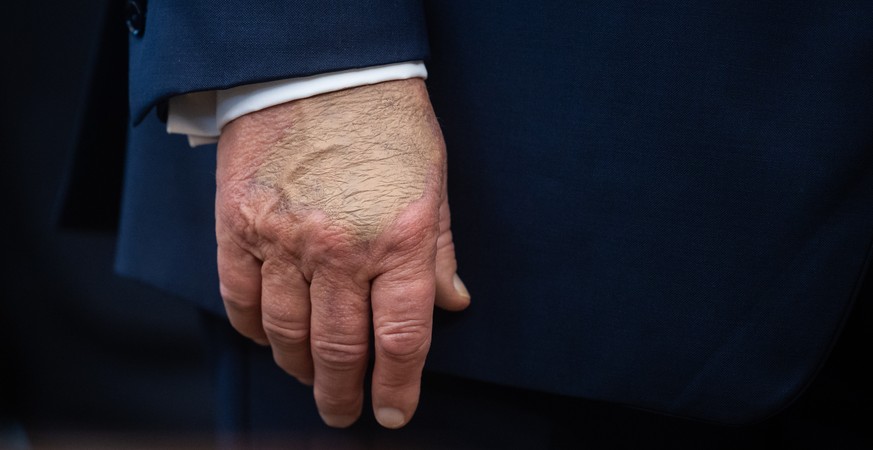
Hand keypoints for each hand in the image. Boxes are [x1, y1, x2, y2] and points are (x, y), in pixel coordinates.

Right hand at [215, 79, 469, 428]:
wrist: (321, 67)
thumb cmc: (386, 123)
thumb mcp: (433, 184)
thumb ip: (439, 251)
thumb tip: (452, 305)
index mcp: (398, 240)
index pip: (400, 337)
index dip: (398, 386)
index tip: (393, 412)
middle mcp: (339, 249)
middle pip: (338, 348)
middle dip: (343, 393)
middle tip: (344, 412)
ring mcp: (283, 238)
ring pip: (286, 332)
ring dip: (299, 368)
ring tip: (311, 379)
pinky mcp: (239, 224)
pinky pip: (239, 297)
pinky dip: (253, 329)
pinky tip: (267, 340)